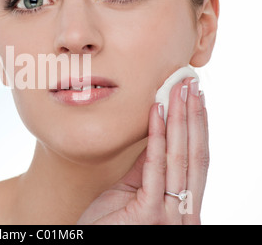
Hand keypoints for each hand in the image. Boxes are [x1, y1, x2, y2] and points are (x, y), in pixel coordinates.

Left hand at [77, 78, 208, 224]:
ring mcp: (171, 214)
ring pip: (180, 157)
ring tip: (178, 90)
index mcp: (182, 204)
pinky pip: (155, 166)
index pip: (196, 159)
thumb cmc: (109, 222)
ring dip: (180, 118)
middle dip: (194, 115)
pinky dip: (157, 136)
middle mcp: (184, 210)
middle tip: (191, 84)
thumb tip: (159, 133)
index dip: (198, 126)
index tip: (195, 98)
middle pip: (195, 154)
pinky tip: (158, 112)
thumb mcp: (132, 191)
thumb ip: (148, 167)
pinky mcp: (151, 213)